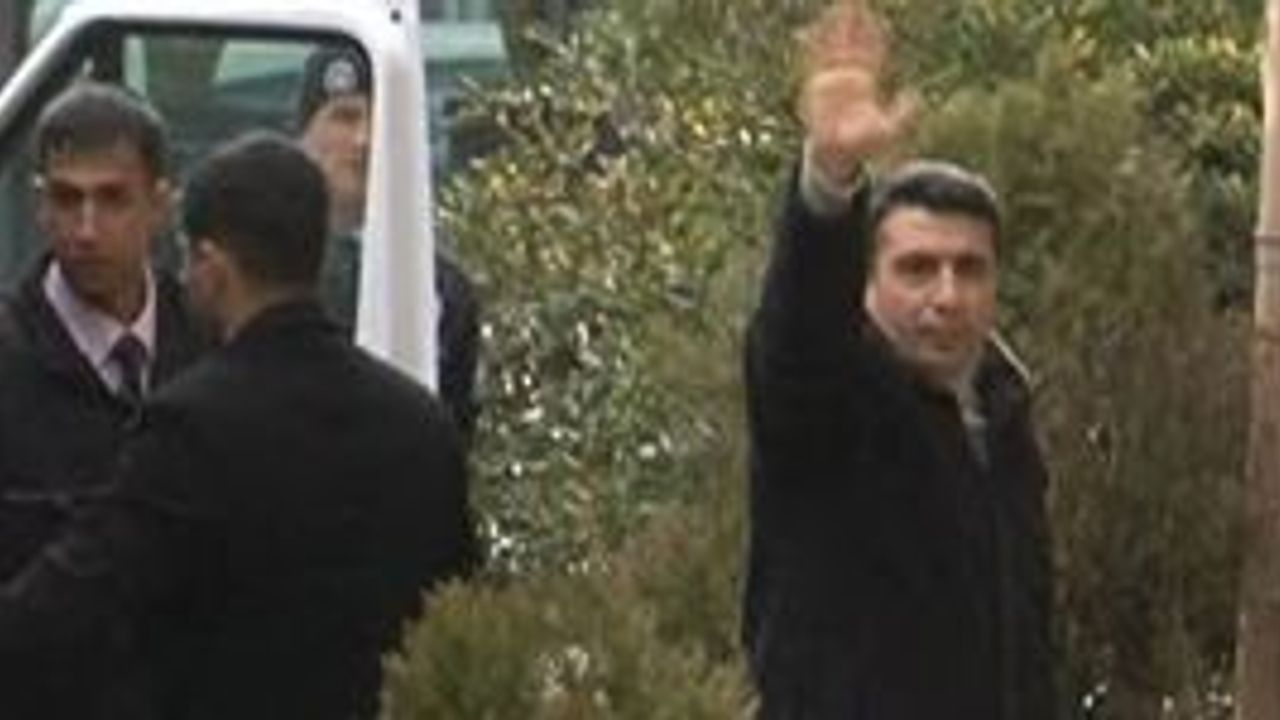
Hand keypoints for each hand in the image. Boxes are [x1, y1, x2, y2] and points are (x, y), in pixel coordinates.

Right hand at [798, 0, 915, 183]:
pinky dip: (810, 48)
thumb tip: (916, 95)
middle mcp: (850, 78)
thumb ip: (904, 115)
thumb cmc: (862, 143)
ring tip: (833, 9)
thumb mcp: (888, 132)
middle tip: (856, 1)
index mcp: (867, 84)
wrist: (837, 154)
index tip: (879, 19)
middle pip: (853, 44)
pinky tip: (805, 32)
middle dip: (854, 23)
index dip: (876, 36)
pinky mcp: (815, 88)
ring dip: (832, 30)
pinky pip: (812, 64)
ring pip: (833, 49)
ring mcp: (832, 81)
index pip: (874, 54)